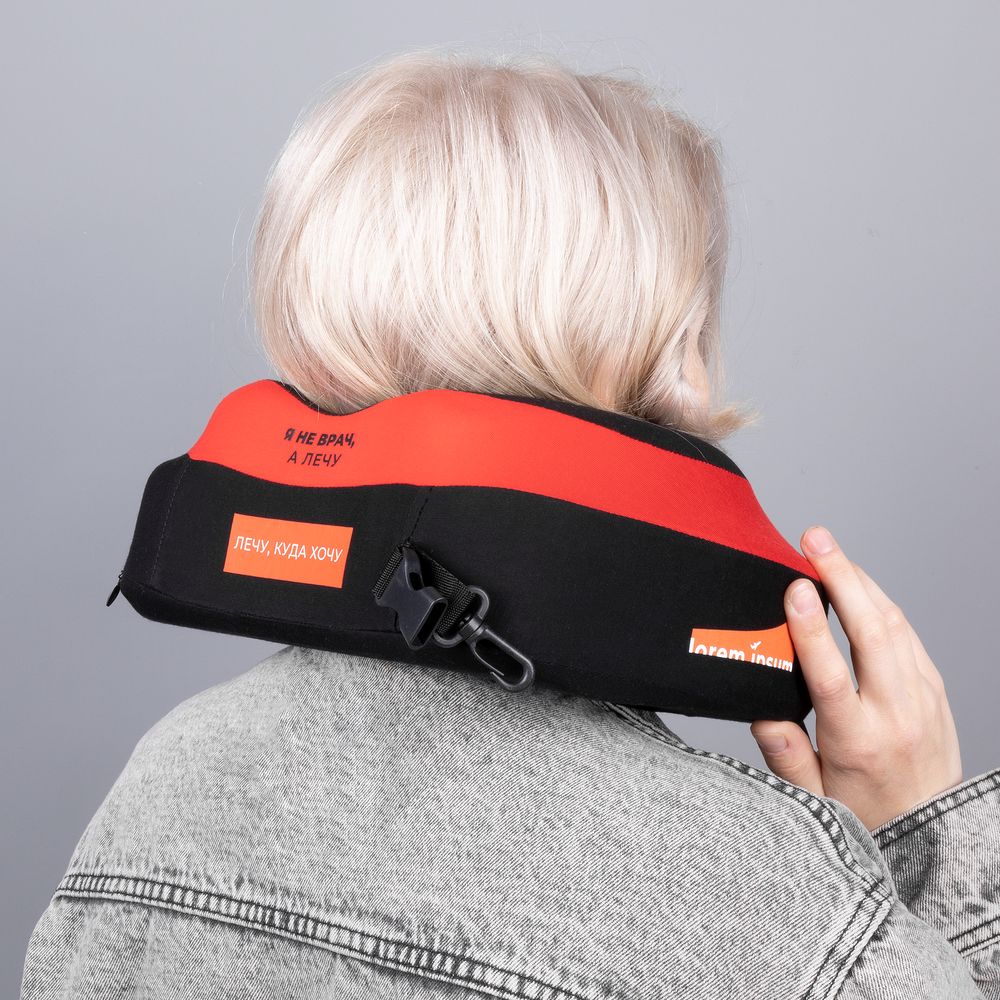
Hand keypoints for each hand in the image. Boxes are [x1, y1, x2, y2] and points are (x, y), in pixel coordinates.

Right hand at [750, 525, 963, 830]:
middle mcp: (895, 714)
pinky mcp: (934, 690)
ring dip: (860, 579)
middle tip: (814, 538)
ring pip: (894, 624)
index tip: (794, 588)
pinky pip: (908, 635)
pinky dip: (880, 601)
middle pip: (870, 633)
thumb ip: (785, 757)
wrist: (933, 836)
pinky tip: (857, 582)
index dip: (811, 629)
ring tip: (828, 548)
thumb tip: (761, 712)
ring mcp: (921, 699)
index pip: (832, 676)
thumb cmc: (866, 816)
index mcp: (857, 742)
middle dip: (841, 576)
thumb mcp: (814, 802)